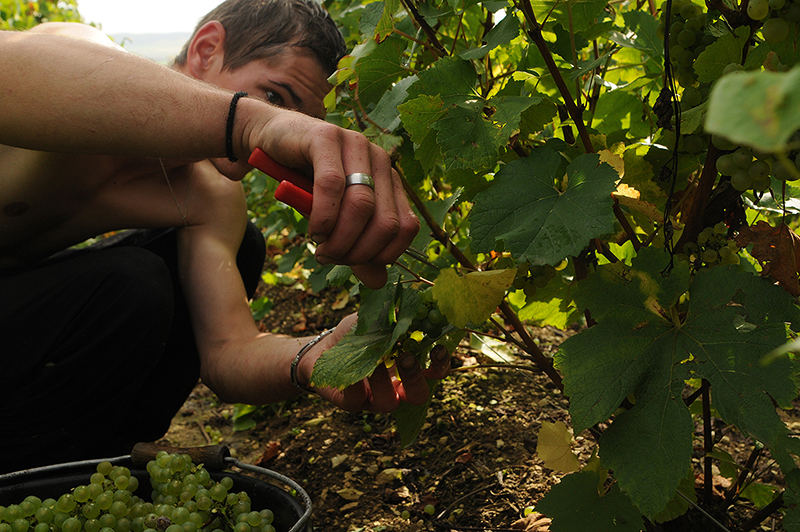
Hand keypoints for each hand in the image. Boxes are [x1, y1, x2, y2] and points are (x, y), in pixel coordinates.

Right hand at [248, 109, 419, 288]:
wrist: (272, 140)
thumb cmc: (307, 183)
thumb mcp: (335, 220)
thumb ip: (358, 248)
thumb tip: (378, 282)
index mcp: (390, 181)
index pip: (405, 227)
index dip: (382, 255)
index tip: (353, 263)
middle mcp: (380, 161)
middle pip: (385, 222)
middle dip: (358, 252)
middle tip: (331, 257)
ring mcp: (356, 145)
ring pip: (362, 205)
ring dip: (339, 237)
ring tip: (320, 246)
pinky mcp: (327, 137)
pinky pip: (332, 184)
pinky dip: (323, 216)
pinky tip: (314, 228)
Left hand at [297, 314, 450, 412]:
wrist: (321, 348)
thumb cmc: (355, 335)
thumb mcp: (375, 320)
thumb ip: (394, 315)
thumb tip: (416, 301)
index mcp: (408, 369)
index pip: (434, 373)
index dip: (441, 364)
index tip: (438, 347)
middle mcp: (396, 389)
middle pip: (419, 395)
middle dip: (416, 378)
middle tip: (407, 358)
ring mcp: (373, 399)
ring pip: (389, 403)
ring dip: (384, 381)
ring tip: (374, 360)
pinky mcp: (350, 404)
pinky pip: (356, 400)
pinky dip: (355, 383)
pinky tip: (350, 367)